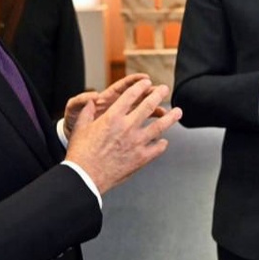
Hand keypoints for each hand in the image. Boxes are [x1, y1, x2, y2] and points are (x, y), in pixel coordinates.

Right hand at [65, 78, 181, 194]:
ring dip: (171, 117)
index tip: (146, 82)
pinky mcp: (141, 158)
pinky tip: (164, 142)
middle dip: (159, 94)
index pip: (130, 95)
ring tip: (178, 111)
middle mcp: (127, 127)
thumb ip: (87, 112)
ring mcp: (137, 143)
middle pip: (148, 106)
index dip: (140, 86)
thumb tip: (91, 102)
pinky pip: (157, 148)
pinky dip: (162, 144)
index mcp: (112, 117)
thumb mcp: (80, 128)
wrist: (85, 177)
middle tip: (164, 89)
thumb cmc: (81, 153)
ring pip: (160, 126)